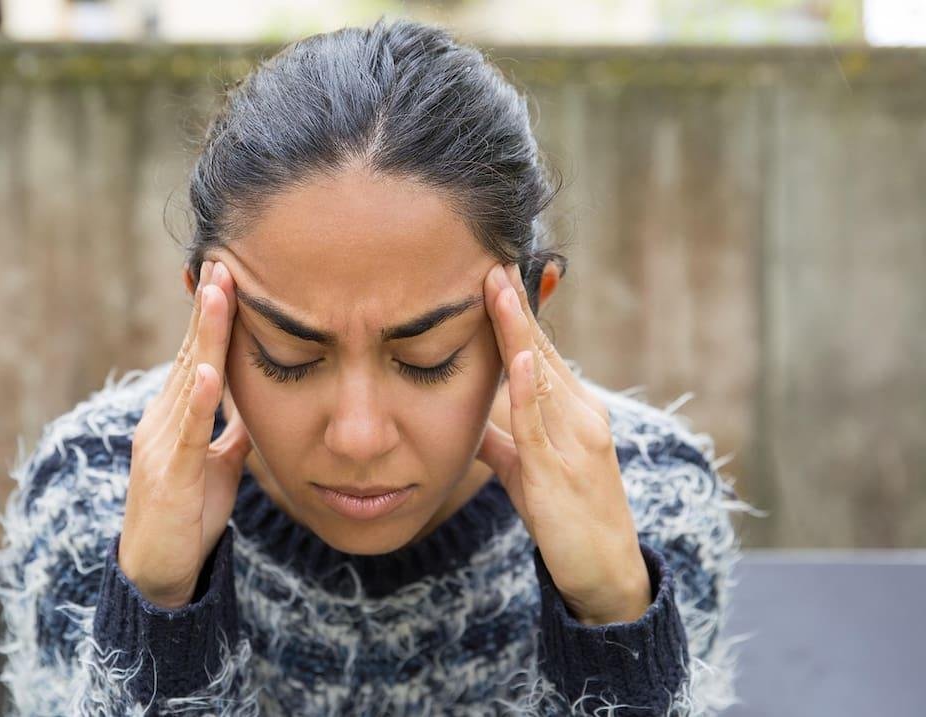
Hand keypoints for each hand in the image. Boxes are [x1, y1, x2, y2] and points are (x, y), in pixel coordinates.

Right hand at [118, 259, 252, 608]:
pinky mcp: (173, 473)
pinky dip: (201, 401)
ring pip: (190, 380)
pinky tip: (212, 373)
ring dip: (205, 336)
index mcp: (177, 414)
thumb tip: (253, 407)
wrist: (157, 569)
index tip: (228, 273)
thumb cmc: (188, 515)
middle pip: (191, 353)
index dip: (213, 316)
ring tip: (218, 293)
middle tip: (222, 259)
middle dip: (208, 307)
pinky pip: (190, 432)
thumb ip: (231, 433)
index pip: (198, 354)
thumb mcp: (218, 465)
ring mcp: (164, 443)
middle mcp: (164, 418)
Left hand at [476, 262, 651, 624]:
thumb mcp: (525, 471)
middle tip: (492, 257)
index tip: (495, 271)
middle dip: (515, 304)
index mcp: (572, 410)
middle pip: (542, 349)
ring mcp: (574, 440)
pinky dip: (528, 388)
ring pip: (539, 373)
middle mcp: (580, 414)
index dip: (517, 312)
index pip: (542, 350)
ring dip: (517, 328)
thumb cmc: (564, 517)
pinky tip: (519, 356)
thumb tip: (474, 420)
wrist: (604, 571)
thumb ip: (503, 440)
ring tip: (497, 285)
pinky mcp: (560, 470)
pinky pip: (538, 423)